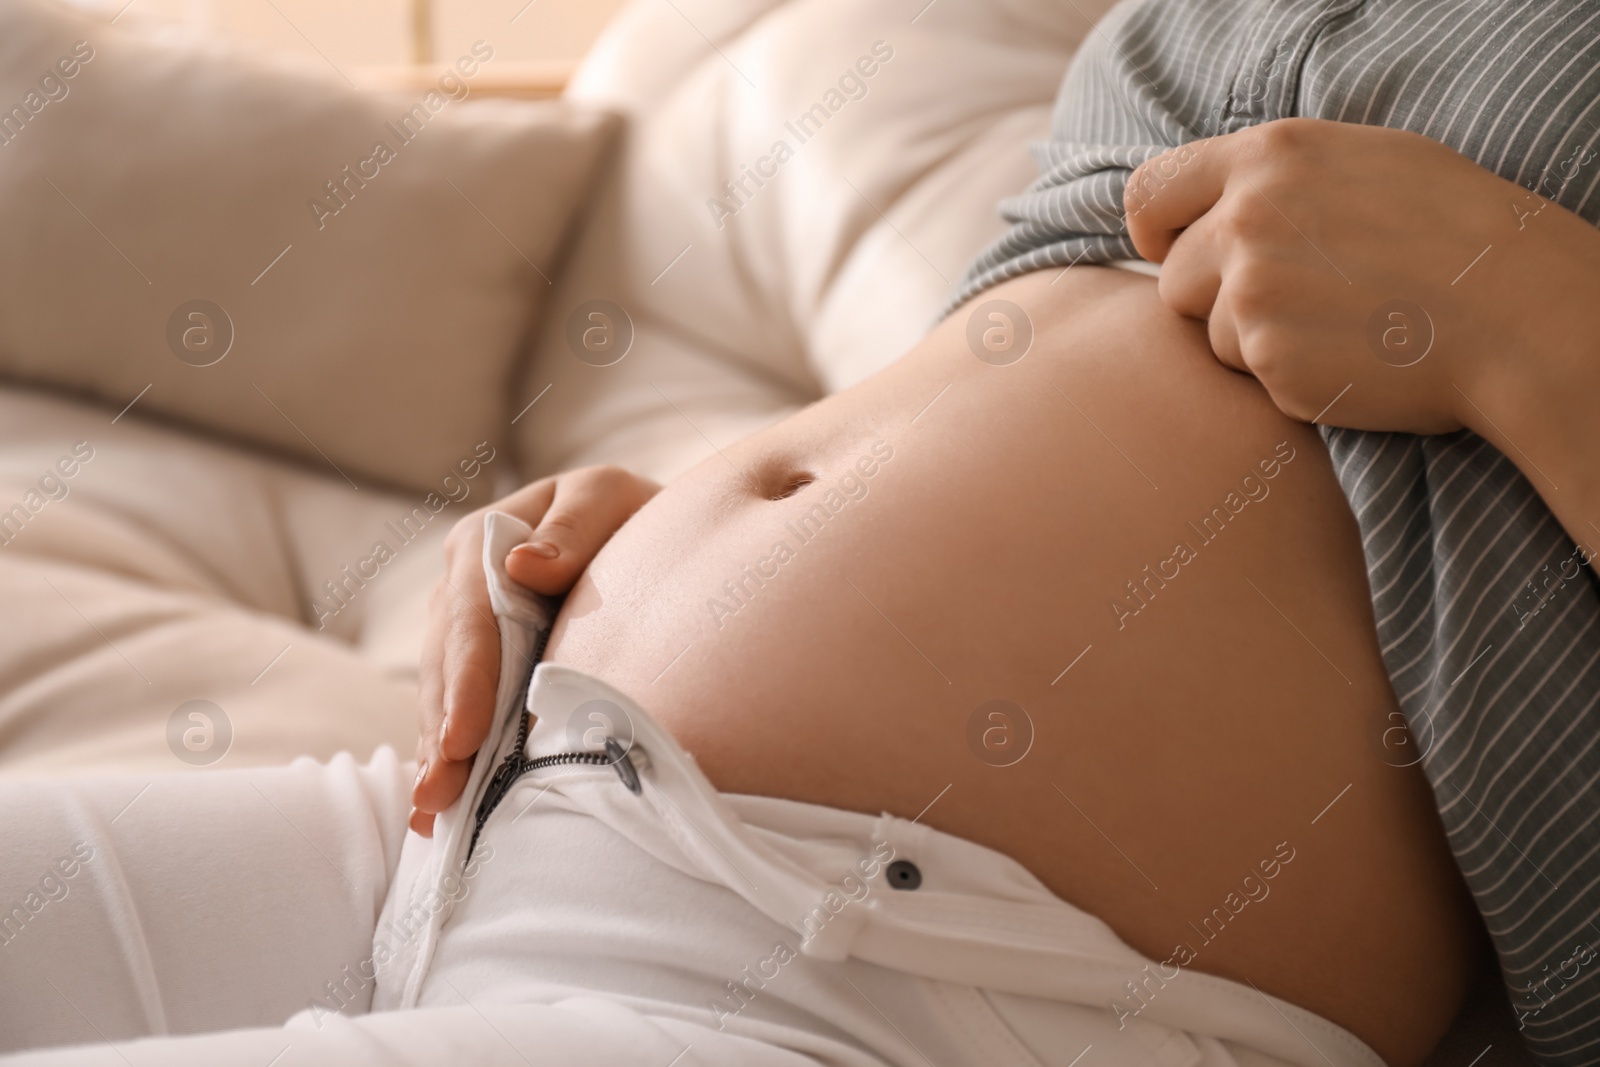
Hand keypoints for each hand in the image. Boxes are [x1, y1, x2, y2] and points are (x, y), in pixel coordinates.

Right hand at [410, 465, 659, 835]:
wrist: (645, 533)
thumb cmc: (628, 514)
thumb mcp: (607, 497)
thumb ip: (572, 528)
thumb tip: (524, 564)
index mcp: (483, 545)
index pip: (469, 621)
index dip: (465, 682)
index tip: (464, 736)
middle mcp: (461, 593)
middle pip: (446, 670)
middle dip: (442, 734)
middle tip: (440, 793)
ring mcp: (465, 635)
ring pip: (442, 699)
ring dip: (438, 756)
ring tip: (434, 812)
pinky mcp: (481, 670)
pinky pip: (458, 715)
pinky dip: (449, 759)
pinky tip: (440, 809)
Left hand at [1122, 118, 1599, 434]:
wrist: (1513, 309)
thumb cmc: (1454, 230)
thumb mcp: (1362, 164)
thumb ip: (1277, 179)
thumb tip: (1214, 202)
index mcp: (1267, 157)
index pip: (1151, 191)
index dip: (1150, 229)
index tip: (1159, 249)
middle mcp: (1246, 220)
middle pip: (1173, 278)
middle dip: (1213, 299)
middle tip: (1291, 305)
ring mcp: (1252, 293)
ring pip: (1210, 334)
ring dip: (1254, 341)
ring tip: (1337, 325)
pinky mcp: (1270, 359)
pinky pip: (1252, 376)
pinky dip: (1289, 376)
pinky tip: (1349, 356)